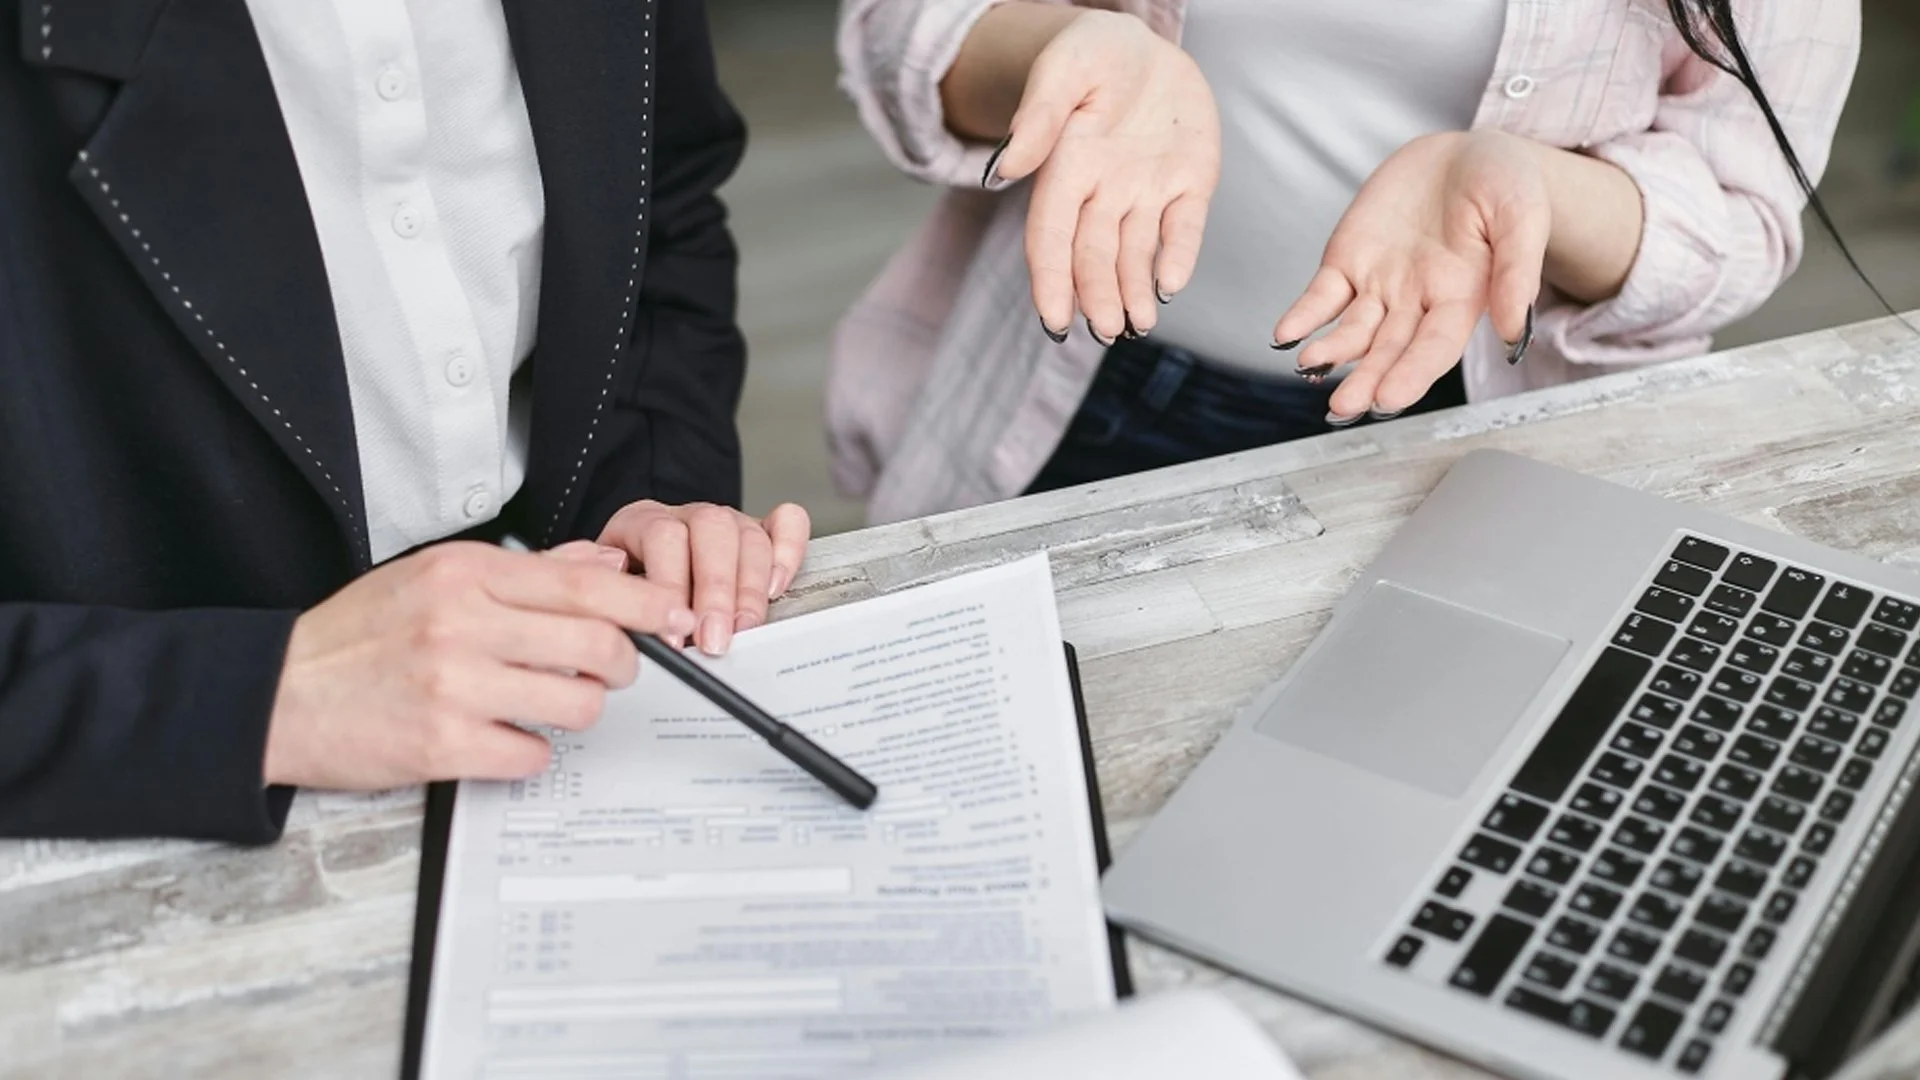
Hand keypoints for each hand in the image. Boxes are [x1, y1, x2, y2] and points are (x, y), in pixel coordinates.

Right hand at [263, 543, 697, 789]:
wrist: (276, 694)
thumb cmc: (360, 634)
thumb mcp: (435, 577)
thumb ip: (527, 571)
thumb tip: (607, 564)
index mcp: (466, 573)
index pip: (584, 584)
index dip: (644, 603)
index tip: (672, 616)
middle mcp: (463, 623)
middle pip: (597, 644)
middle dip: (621, 664)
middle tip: (609, 671)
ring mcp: (453, 686)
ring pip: (576, 703)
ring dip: (577, 710)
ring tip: (546, 703)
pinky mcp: (442, 745)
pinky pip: (532, 755)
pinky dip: (530, 752)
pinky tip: (503, 738)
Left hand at [596, 501, 810, 655]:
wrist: (637, 566)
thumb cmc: (625, 588)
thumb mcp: (605, 592)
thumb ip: (614, 599)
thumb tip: (633, 621)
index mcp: (643, 521)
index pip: (662, 537)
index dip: (670, 587)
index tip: (673, 635)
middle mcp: (689, 516)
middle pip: (711, 532)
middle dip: (716, 592)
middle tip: (713, 640)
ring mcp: (728, 520)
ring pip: (749, 535)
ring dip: (750, 589)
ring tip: (743, 629)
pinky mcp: (761, 530)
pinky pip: (787, 522)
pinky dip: (788, 552)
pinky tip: (777, 587)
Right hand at [985, 10, 1219, 342]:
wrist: (1145, 44)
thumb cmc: (1093, 53)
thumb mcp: (1064, 69)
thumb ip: (1040, 117)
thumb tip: (1005, 169)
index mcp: (1066, 168)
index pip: (1051, 236)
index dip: (1051, 279)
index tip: (1054, 320)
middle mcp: (1103, 191)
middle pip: (1093, 255)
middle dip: (1098, 296)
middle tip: (1106, 331)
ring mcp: (1147, 191)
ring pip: (1136, 254)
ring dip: (1133, 293)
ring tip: (1137, 326)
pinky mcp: (1190, 185)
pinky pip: (1184, 228)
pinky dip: (1178, 257)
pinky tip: (1170, 286)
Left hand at [1273, 130, 1549, 420]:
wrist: (1464, 154)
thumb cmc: (1504, 185)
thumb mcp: (1523, 215)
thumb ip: (1517, 271)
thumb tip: (1511, 331)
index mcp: (1463, 298)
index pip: (1435, 347)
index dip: (1412, 374)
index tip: (1389, 398)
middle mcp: (1418, 301)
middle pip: (1389, 350)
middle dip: (1367, 379)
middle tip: (1345, 406)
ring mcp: (1380, 285)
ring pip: (1352, 331)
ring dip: (1332, 352)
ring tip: (1311, 364)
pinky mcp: (1349, 262)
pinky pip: (1321, 296)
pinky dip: (1303, 316)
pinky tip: (1286, 334)